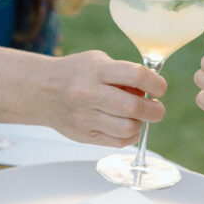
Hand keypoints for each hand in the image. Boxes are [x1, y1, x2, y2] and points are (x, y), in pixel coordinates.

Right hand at [44, 51, 166, 146]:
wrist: (42, 91)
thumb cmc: (76, 73)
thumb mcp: (99, 61)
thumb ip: (125, 73)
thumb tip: (151, 90)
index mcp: (96, 71)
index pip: (136, 76)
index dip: (156, 83)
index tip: (160, 88)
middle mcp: (89, 94)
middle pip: (134, 107)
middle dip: (154, 109)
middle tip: (156, 108)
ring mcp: (85, 117)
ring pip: (128, 128)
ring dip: (140, 123)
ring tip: (137, 116)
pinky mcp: (84, 136)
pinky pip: (119, 141)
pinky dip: (130, 135)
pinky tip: (127, 126)